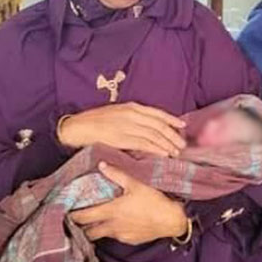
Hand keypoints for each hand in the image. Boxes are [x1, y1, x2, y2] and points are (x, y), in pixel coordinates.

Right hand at [58, 102, 186, 157]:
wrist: (79, 126)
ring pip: (153, 135)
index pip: (157, 113)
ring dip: (167, 144)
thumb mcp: (118, 113)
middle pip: (158, 125)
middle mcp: (131, 115)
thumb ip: (133, 117)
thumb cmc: (97, 120)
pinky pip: (143, 144)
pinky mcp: (121, 139)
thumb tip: (149, 126)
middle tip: (182, 144)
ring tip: (176, 151)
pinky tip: (164, 153)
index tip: (182, 126)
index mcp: (131, 107)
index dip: (171, 119)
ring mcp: (127, 127)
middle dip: (172, 135)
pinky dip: (155, 149)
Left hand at [69, 162, 187, 245]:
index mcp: (111, 211)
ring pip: (101, 235)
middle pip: (88, 231)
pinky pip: (115, 237)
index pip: (84, 216)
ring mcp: (121, 235)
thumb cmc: (153, 201)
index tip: (66, 212)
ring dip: (95, 230)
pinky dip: (110, 231)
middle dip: (80, 226)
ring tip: (92, 222)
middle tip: (76, 219)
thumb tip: (102, 165)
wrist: (171, 220)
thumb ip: (117, 174)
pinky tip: (114, 223)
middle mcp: (112, 226)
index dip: (73, 215)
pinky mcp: (129, 240)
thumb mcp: (135, 184)